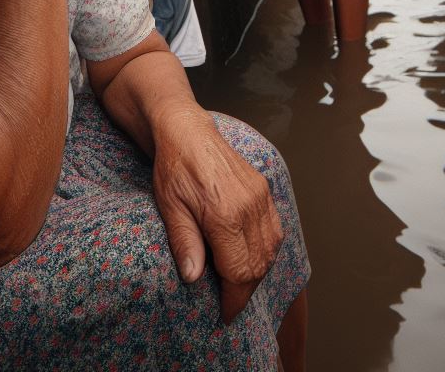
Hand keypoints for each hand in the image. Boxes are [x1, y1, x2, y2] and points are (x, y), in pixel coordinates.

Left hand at [152, 107, 282, 322]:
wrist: (187, 130)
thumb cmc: (174, 167)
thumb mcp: (170, 207)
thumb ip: (185, 243)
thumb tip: (194, 278)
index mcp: (224, 214)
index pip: (239, 272)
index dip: (234, 299)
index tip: (225, 314)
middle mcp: (249, 206)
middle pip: (258, 265)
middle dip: (245, 291)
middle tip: (229, 303)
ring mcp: (259, 196)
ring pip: (271, 249)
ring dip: (258, 271)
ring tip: (237, 283)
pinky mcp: (263, 189)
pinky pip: (274, 229)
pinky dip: (267, 250)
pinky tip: (251, 256)